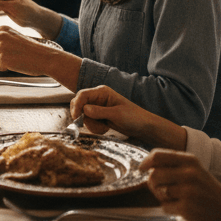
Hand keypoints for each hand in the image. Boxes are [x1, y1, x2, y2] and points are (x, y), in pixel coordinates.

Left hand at [0, 25, 78, 87]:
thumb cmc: (30, 50)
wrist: (44, 57)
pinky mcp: (3, 58)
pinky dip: (4, 68)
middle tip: (2, 58)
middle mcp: (0, 36)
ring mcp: (1, 47)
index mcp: (3, 29)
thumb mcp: (14, 38)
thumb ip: (0, 40)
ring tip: (12, 60)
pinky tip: (15, 65)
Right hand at [68, 85, 184, 146]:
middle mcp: (97, 98)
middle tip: (94, 125)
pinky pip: (89, 122)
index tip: (76, 117)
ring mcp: (98, 108)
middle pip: (79, 105)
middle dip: (84, 117)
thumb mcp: (116, 114)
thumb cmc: (134, 117)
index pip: (82, 95)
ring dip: (91, 124)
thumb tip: (84, 109)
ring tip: (104, 128)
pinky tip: (105, 129)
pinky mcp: (99, 117)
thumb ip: (99, 111)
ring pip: (83, 115)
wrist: (144, 127)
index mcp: (102, 92)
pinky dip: (94, 127)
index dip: (77, 105)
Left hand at [140, 149, 220, 220]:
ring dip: (162, 196)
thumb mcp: (194, 169)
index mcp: (190, 160)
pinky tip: (183, 207)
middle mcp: (189, 173)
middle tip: (162, 189)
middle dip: (153, 183)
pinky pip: (164, 206)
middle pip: (154, 175)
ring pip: (158, 191)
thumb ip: (172, 164)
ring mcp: (188, 191)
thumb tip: (145, 165)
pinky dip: (170, 208)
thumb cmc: (205, 189)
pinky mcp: (186, 207)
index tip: (142, 169)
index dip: (146, 162)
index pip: (158, 155)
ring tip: (176, 198)